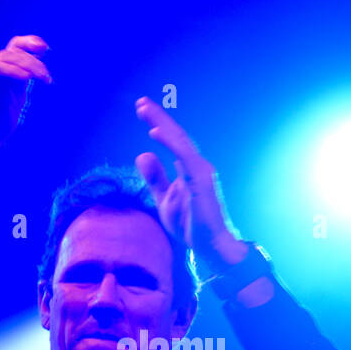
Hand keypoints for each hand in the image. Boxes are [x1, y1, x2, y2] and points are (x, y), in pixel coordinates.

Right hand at [0, 34, 52, 153]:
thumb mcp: (16, 101)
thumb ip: (24, 83)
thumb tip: (39, 67)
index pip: (13, 49)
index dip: (28, 43)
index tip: (46, 47)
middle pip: (11, 52)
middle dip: (32, 61)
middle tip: (47, 76)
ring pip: (3, 58)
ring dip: (25, 65)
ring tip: (40, 77)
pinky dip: (10, 71)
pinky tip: (24, 78)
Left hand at [133, 97, 245, 270]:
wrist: (210, 246)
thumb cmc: (191, 224)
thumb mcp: (164, 198)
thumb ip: (154, 177)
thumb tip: (143, 154)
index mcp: (189, 168)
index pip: (173, 141)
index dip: (158, 124)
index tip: (142, 111)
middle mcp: (197, 165)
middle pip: (177, 136)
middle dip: (158, 117)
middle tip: (140, 103)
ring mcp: (201, 172)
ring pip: (180, 142)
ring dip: (162, 124)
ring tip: (145, 111)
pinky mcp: (201, 182)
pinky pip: (184, 157)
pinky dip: (170, 143)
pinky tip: (155, 132)